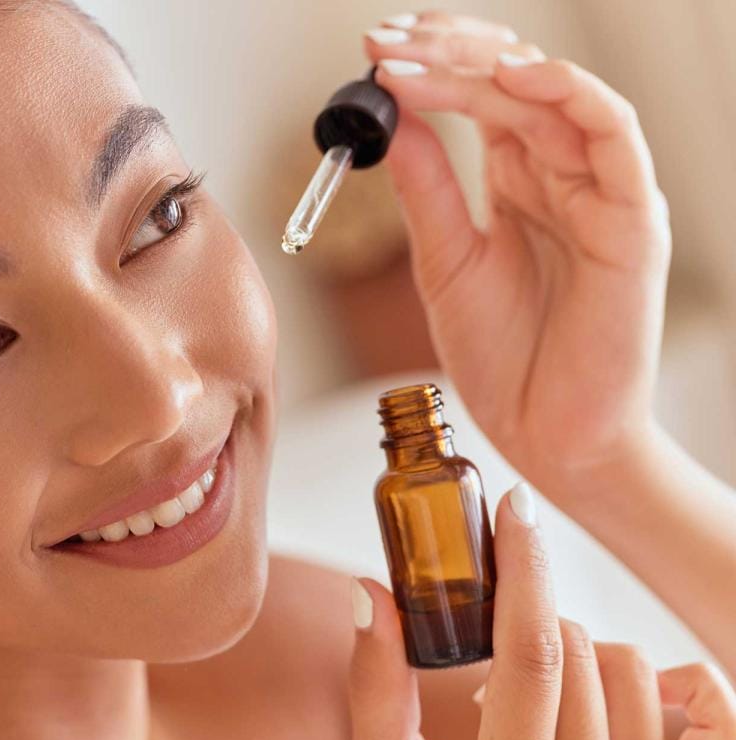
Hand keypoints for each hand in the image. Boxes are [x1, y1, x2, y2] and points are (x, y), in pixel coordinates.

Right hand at [347, 485, 735, 739]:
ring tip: (541, 683)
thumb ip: (377, 695)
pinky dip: (682, 687)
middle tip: (495, 630)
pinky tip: (626, 692)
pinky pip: (712, 723)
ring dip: (581, 648)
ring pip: (634, 672)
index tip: (515, 509)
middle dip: (529, 615)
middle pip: (577, 651)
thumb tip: (374, 594)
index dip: (525, 569)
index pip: (533, 654)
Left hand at [361, 11, 670, 491]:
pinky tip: (513, 77)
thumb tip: (387, 120)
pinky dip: (569, 95)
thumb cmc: (505, 357)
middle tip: (384, 41)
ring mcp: (599, 192)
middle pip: (513, 80)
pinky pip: (614, 136)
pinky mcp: (630, 221)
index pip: (483, 94)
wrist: (545, 435)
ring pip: (554, 95)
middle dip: (446, 51)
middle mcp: (562, 174)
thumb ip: (427, 189)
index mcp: (520, 180)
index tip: (372, 49)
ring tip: (422, 57)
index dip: (432, 63)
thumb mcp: (445, 260)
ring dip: (486, 65)